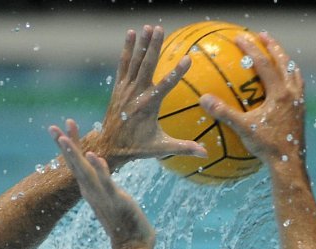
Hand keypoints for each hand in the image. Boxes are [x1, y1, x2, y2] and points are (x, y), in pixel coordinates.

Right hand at [50, 119, 154, 247]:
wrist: (132, 244)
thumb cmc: (125, 222)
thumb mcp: (112, 199)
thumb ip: (105, 185)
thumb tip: (101, 170)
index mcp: (90, 189)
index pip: (77, 163)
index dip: (70, 145)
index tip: (64, 127)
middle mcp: (91, 191)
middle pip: (74, 165)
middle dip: (64, 145)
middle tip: (51, 127)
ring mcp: (101, 195)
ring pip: (84, 172)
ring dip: (74, 155)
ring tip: (63, 138)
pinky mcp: (115, 199)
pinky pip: (105, 181)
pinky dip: (99, 168)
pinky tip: (93, 155)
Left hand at [93, 25, 208, 164]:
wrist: (110, 145)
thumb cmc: (138, 148)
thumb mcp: (161, 148)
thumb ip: (183, 148)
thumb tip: (206, 154)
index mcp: (148, 106)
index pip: (166, 86)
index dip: (177, 72)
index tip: (188, 59)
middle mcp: (136, 94)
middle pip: (147, 66)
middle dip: (154, 46)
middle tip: (160, 29)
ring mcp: (126, 88)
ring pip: (135, 61)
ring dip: (142, 43)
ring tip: (149, 27)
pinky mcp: (119, 86)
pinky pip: (123, 64)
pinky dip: (127, 49)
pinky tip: (131, 34)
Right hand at [198, 32, 305, 167]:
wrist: (290, 164)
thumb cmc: (267, 146)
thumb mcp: (244, 129)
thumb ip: (224, 113)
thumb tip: (204, 100)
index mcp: (279, 94)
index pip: (264, 63)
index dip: (250, 48)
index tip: (239, 37)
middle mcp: (292, 94)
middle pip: (284, 62)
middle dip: (273, 46)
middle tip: (263, 35)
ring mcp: (299, 103)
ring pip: (294, 74)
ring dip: (285, 61)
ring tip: (278, 55)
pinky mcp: (301, 112)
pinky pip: (297, 88)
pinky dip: (290, 79)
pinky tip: (283, 84)